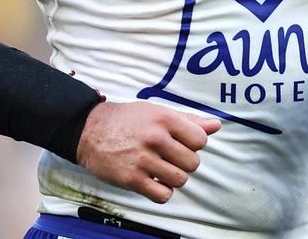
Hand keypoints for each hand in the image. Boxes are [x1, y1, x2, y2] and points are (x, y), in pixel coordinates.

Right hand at [76, 101, 220, 203]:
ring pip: (180, 179)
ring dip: (174, 178)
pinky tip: (155, 181)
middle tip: (171, 157)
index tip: (183, 143)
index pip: (201, 140)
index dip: (195, 144)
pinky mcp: (131, 179)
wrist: (90, 131)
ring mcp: (143, 159)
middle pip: (193, 162)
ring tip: (162, 169)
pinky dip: (162, 192)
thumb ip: (189, 120)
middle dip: (185, 162)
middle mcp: (156, 138)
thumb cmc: (128, 120)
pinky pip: (163, 195)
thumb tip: (217, 125)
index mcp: (165, 119)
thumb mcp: (159, 112)